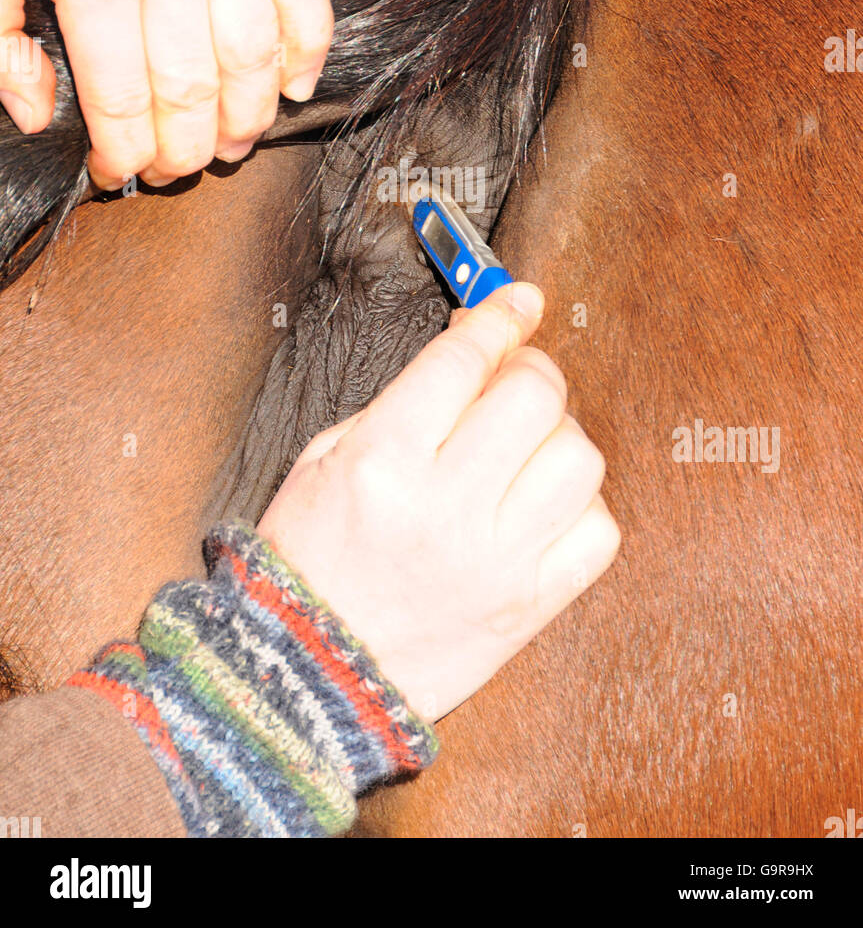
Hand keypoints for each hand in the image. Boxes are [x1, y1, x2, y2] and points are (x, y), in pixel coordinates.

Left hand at [0, 0, 331, 187]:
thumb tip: (38, 114)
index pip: (122, 97)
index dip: (123, 153)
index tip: (118, 172)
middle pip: (193, 89)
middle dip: (185, 149)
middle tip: (177, 170)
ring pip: (256, 55)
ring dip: (249, 116)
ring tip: (234, 143)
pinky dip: (307, 52)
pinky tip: (292, 89)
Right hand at [258, 282, 619, 721]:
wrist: (309, 677)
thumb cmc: (311, 562)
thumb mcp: (327, 458)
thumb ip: (405, 400)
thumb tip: (477, 347)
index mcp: (383, 461)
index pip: (465, 360)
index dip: (499, 316)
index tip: (517, 302)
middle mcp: (444, 507)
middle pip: (534, 396)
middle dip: (530, 370)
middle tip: (512, 379)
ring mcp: (495, 560)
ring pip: (579, 458)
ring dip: (559, 437)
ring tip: (524, 450)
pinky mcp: (529, 606)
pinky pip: (599, 532)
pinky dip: (581, 507)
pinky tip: (541, 506)